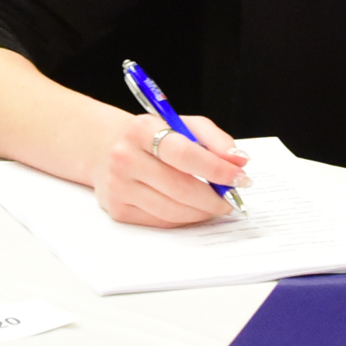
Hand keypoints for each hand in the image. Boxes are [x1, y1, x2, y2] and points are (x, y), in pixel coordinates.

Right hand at [91, 108, 252, 227]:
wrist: (106, 147)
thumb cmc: (152, 136)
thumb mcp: (181, 124)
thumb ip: (214, 139)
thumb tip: (239, 160)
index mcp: (141, 129)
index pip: (183, 153)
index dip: (216, 168)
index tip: (239, 176)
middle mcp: (125, 157)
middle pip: (180, 188)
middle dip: (214, 197)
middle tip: (232, 197)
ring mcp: (118, 186)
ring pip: (173, 210)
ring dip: (203, 211)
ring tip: (216, 204)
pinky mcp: (118, 209)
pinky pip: (161, 221)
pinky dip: (184, 218)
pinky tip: (194, 208)